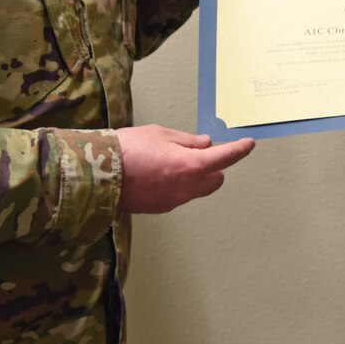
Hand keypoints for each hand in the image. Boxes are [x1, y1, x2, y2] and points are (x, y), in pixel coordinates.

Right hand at [117, 126, 256, 213]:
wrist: (96, 174)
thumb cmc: (127, 149)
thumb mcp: (160, 134)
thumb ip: (187, 141)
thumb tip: (205, 144)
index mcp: (190, 166)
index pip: (225, 158)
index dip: (239, 150)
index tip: (248, 144)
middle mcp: (186, 188)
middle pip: (215, 179)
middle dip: (214, 167)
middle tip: (198, 152)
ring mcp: (174, 201)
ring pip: (197, 189)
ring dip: (195, 176)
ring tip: (171, 161)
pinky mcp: (160, 208)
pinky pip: (179, 195)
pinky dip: (177, 185)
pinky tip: (158, 173)